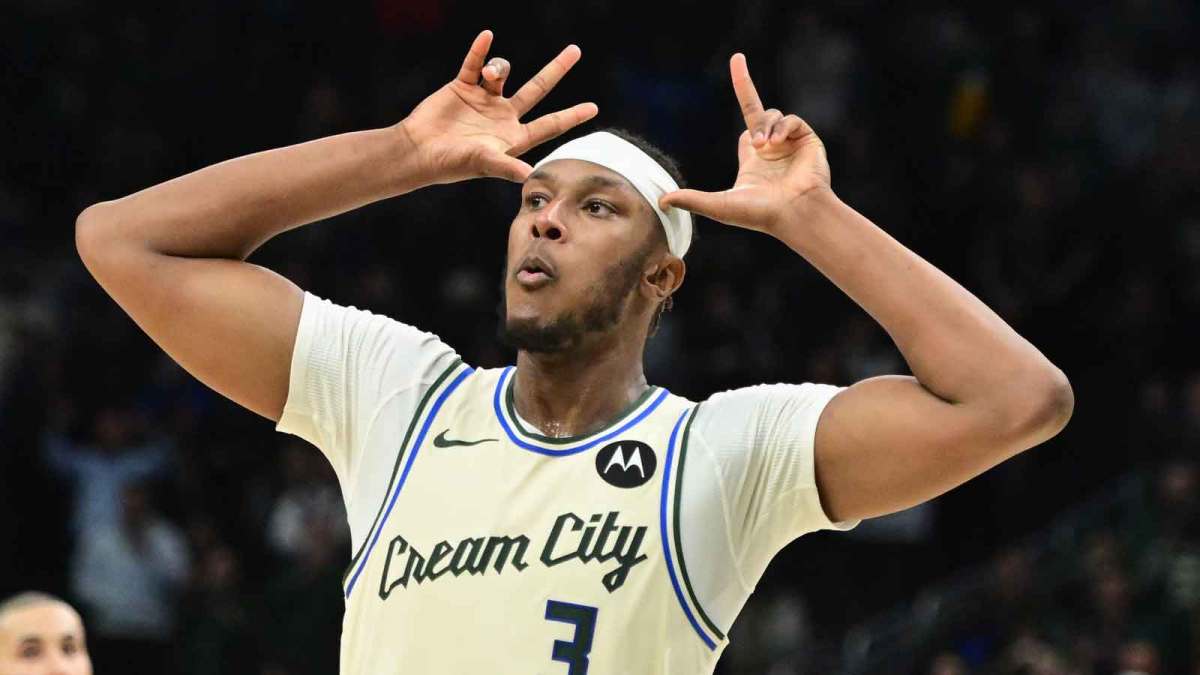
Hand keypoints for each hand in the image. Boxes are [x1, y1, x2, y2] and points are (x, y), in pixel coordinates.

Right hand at [398, 30, 598, 184]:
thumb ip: (507, 167)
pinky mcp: (462, 87)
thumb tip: (531, 174)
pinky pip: (474, 63)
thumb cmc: (451, 163)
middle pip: (537, 89)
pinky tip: (486, 37)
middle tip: (575, 50)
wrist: (418, 151)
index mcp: (513, 137)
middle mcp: (502, 116)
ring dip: (500, 66)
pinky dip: (480, 51)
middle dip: (555, 69)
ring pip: (503, 72)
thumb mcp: (483, 163)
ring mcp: (483, 100)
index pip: (549, 125)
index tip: (594, 108)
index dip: (571, 116)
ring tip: (490, 73)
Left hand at [659, 53, 831, 234]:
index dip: (743, 88)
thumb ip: (692, 199)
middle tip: (751, 138)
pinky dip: (782, 128)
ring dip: (764, 127)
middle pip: (757, 108)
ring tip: (764, 147)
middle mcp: (772, 147)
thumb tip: (661, 200)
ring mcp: (791, 144)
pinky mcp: (808, 141)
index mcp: (754, 159)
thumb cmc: (760, 215)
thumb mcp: (720, 206)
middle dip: (744, 85)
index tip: (737, 58)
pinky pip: (792, 120)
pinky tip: (776, 143)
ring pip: (772, 114)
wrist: (794, 215)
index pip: (747, 120)